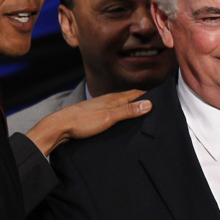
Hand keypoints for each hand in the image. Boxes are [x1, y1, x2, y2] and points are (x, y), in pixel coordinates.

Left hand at [25, 89, 150, 155]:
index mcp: (113, 99)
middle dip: (141, 100)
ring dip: (131, 106)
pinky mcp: (94, 115)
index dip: (148, 95)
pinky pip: (113, 111)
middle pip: (128, 98)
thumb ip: (128, 111)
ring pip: (120, 104)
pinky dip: (121, 112)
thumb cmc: (83, 121)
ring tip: (141, 111)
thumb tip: (149, 103)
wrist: (59, 126)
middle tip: (154, 104)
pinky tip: (121, 118)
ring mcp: (100, 107)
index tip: (161, 96)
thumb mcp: (109, 118)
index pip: (135, 93)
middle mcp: (107, 100)